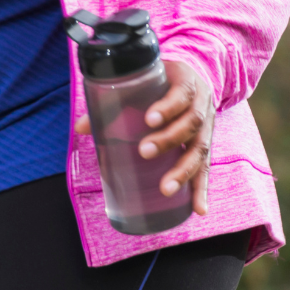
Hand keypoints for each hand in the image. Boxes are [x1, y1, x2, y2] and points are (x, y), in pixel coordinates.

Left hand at [75, 58, 215, 213]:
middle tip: (144, 152)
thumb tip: (81, 128)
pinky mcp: (207, 145)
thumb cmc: (158, 83)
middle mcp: (202, 103)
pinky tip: (199, 209)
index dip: (167, 107)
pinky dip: (202, 189)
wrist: (188, 81)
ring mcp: (208, 126)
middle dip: (169, 139)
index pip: (181, 93)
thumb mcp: (140, 84)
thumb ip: (112, 102)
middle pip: (192, 122)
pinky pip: (207, 168)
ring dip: (184, 170)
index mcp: (186, 82)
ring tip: (167, 188)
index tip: (149, 119)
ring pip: (201, 148)